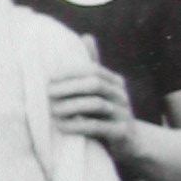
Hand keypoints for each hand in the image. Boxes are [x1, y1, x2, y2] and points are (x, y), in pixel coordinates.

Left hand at [48, 34, 137, 163]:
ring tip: (53, 110)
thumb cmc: (108, 115)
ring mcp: (124, 113)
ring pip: (96, 104)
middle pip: (95, 84)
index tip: (49, 78)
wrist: (132, 144)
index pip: (93, 70)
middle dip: (69, 87)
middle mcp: (121, 94)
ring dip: (71, 106)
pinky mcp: (123, 132)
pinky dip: (78, 125)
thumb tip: (87, 36)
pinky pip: (98, 126)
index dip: (71, 72)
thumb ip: (93, 69)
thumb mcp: (102, 92)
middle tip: (48, 93)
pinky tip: (62, 127)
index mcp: (115, 82)